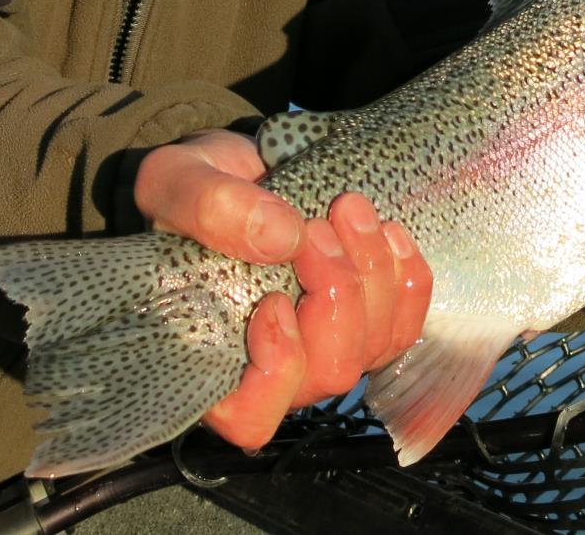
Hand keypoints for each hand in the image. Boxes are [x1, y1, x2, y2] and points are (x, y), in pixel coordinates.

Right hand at [133, 129, 432, 451]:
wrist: (242, 169)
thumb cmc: (197, 185)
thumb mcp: (177, 180)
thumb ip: (211, 207)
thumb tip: (283, 238)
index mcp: (211, 354)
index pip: (250, 416)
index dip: (276, 370)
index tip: (275, 300)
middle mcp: (272, 365)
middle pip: (328, 374)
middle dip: (336, 297)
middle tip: (319, 227)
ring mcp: (324, 342)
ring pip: (374, 346)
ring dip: (372, 275)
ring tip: (349, 209)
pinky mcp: (365, 316)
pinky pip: (404, 322)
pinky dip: (407, 279)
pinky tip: (389, 232)